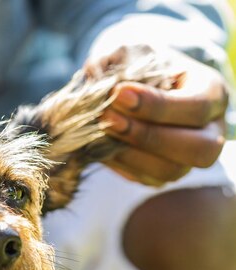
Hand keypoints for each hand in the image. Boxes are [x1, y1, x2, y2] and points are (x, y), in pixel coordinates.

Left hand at [98, 47, 227, 185]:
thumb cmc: (140, 65)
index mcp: (213, 93)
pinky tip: (97, 147)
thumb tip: (95, 72)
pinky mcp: (164, 175)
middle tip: (107, 118)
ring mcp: (189, 158)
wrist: (134, 88)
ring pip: (170, 171)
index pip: (196, 107)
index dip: (156, 105)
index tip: (118, 94)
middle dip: (148, 136)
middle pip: (197, 148)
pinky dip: (119, 165)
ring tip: (99, 132)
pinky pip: (145, 179)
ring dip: (130, 155)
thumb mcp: (135, 52)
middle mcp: (212, 131)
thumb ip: (121, 58)